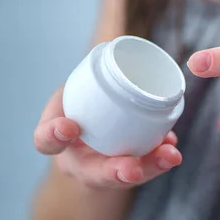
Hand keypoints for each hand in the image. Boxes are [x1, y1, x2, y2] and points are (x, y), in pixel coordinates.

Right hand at [33, 87, 182, 188]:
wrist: (88, 140)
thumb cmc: (82, 106)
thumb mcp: (76, 90)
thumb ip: (92, 73)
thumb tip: (119, 41)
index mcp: (56, 137)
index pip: (46, 141)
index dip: (54, 136)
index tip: (69, 127)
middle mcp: (76, 160)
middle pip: (91, 172)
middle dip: (113, 170)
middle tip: (132, 168)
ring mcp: (100, 171)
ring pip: (122, 178)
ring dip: (149, 167)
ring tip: (170, 155)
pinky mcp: (123, 172)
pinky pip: (143, 170)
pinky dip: (158, 160)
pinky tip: (173, 151)